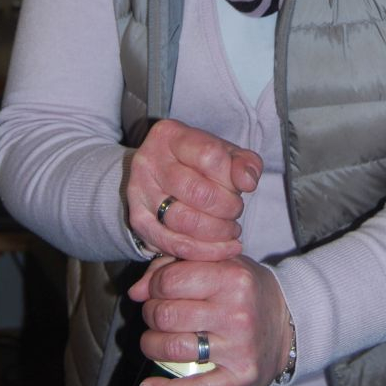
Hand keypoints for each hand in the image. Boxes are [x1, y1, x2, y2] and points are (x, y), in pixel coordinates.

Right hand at [128, 118, 261, 261]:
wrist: (163, 178)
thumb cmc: (201, 164)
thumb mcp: (226, 154)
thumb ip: (244, 163)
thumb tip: (248, 181)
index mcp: (170, 135)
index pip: (209, 155)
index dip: (231, 177)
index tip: (239, 187)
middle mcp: (148, 160)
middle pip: (198, 192)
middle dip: (228, 208)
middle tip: (236, 211)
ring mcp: (139, 191)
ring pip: (184, 221)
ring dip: (217, 231)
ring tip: (231, 230)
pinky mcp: (138, 220)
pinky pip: (173, 244)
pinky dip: (204, 251)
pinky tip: (223, 248)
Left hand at [128, 254, 291, 385]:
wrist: (290, 322)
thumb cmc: (247, 290)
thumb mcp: (220, 265)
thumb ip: (175, 266)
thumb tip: (136, 291)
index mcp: (232, 277)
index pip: (170, 280)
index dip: (154, 286)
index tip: (158, 291)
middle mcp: (236, 312)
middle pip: (166, 315)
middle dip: (151, 315)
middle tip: (157, 315)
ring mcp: (238, 347)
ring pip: (173, 348)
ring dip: (152, 345)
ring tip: (156, 340)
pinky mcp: (239, 376)